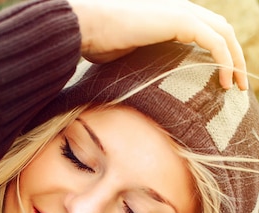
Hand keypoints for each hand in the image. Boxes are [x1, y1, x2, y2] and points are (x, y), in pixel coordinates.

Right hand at [68, 0, 247, 89]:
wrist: (88, 27)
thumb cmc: (99, 44)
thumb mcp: (128, 57)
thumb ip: (144, 64)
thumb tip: (143, 88)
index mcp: (170, 16)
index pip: (206, 31)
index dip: (219, 52)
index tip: (223, 78)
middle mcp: (180, 10)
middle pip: (221, 30)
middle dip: (234, 56)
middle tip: (238, 84)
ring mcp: (182, 12)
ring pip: (223, 34)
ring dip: (235, 60)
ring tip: (236, 86)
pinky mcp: (181, 21)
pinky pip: (215, 42)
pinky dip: (225, 61)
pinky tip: (226, 82)